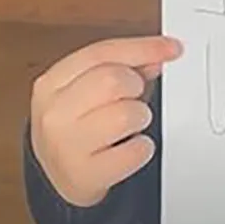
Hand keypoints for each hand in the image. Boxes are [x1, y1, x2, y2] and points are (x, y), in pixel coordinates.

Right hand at [29, 35, 182, 207]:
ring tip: (128, 125)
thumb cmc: (80, 125)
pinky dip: (141, 148)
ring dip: (139, 118)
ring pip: (126, 115)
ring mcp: (65, 146)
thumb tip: (157, 56)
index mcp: (52, 84)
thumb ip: (124, 65)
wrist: (61, 175)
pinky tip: (128, 148)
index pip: (101, 53)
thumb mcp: (91, 89)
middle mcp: (54, 113)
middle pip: (113, 80)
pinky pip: (135, 151)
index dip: (142, 47)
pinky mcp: (84, 175)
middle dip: (134, 87)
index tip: (172, 47)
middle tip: (133, 98)